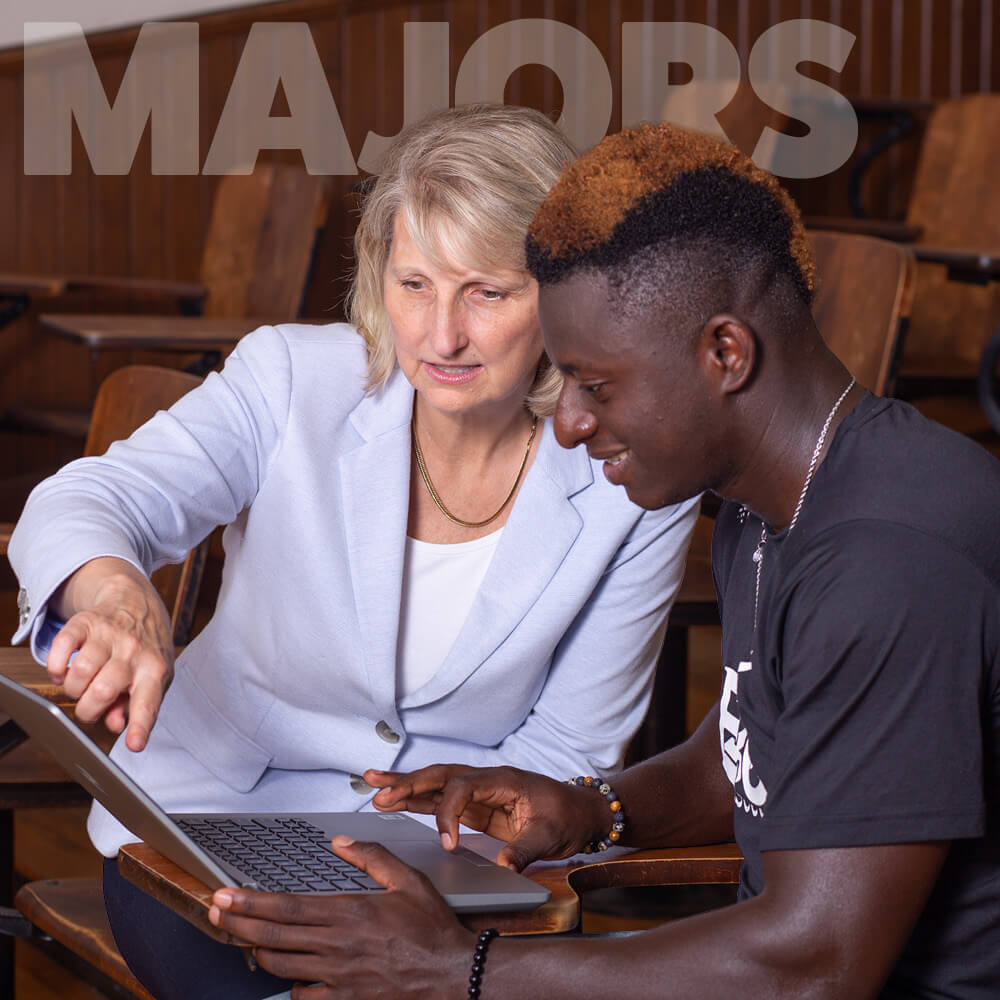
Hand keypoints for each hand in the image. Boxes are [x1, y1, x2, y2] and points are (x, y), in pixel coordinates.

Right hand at [47, 557, 173, 750]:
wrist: (138, 603)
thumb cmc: (145, 650)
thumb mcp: (152, 679)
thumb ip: (135, 706)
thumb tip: (117, 726)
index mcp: (155, 670)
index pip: (148, 702)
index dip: (140, 726)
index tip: (134, 745)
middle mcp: (134, 651)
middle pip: (103, 691)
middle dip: (88, 710)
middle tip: (90, 706)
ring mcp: (110, 634)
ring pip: (80, 670)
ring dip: (72, 687)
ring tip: (80, 685)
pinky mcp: (87, 622)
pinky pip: (62, 645)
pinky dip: (55, 664)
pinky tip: (62, 670)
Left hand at [209, 836, 473, 998]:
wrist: (454, 977)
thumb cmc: (433, 931)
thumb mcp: (409, 881)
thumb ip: (372, 857)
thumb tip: (341, 842)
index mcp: (351, 913)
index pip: (287, 907)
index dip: (250, 902)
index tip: (226, 895)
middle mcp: (338, 947)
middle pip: (273, 937)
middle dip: (237, 924)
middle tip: (216, 913)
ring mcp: (339, 978)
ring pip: (281, 967)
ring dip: (257, 952)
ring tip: (245, 939)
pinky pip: (303, 997)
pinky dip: (290, 985)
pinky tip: (289, 974)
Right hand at [366, 764, 609, 870]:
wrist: (582, 810)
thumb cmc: (568, 817)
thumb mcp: (550, 835)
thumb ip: (525, 849)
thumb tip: (503, 866)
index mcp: (503, 781)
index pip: (463, 788)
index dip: (448, 813)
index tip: (447, 844)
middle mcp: (486, 780)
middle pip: (441, 776)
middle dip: (409, 782)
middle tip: (379, 791)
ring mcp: (480, 791)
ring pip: (436, 783)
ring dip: (405, 785)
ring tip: (373, 785)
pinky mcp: (476, 805)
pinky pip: (442, 798)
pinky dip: (417, 798)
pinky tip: (396, 799)